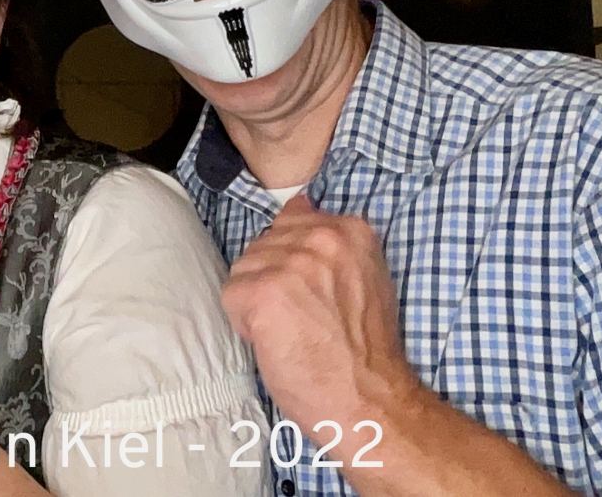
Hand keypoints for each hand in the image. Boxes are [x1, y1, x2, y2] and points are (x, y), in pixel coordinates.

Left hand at [222, 195, 421, 457]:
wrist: (370, 399)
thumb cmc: (365, 349)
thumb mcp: (363, 277)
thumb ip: (331, 242)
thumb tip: (298, 203)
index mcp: (350, 229)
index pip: (291, 220)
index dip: (292, 261)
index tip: (310, 291)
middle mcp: (320, 237)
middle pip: (264, 245)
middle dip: (273, 280)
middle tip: (304, 318)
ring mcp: (290, 263)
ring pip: (244, 269)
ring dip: (257, 302)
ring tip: (292, 330)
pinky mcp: (262, 292)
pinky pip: (231, 296)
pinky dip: (244, 323)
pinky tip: (276, 340)